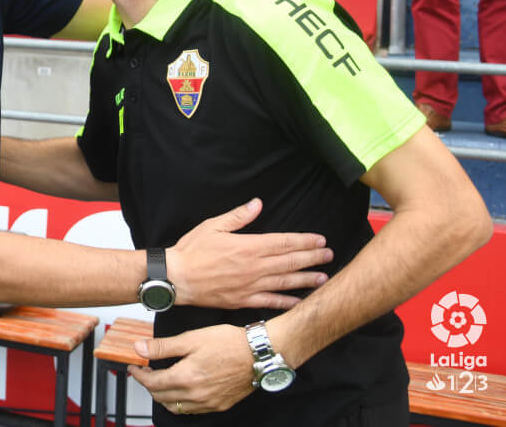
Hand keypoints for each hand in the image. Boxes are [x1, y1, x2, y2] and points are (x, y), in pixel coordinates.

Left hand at [129, 324, 254, 413]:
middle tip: (145, 373)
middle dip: (149, 385)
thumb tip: (139, 348)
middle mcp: (195, 395)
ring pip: (175, 407)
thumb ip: (163, 347)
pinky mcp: (218, 405)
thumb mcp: (191, 339)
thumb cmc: (229, 343)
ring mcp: (207, 403)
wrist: (258, 353)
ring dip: (163, 396)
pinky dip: (180, 403)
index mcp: (186, 377)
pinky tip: (181, 391)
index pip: (152, 383)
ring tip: (160, 382)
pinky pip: (191, 411)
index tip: (135, 368)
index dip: (139, 375)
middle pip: (161, 397)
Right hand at [166, 198, 331, 308]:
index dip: (304, 241)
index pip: (284, 242)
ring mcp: (250, 286)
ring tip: (323, 277)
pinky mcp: (243, 301)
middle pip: (290, 262)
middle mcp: (254, 267)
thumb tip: (257, 203)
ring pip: (285, 282)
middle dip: (312, 258)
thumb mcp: (213, 226)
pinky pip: (271, 302)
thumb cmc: (192, 250)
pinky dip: (287, 302)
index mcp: (249, 246)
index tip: (320, 240)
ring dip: (306, 279)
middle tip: (329, 255)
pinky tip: (300, 301)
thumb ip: (238, 216)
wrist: (177, 278)